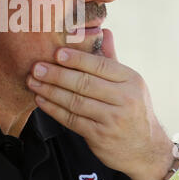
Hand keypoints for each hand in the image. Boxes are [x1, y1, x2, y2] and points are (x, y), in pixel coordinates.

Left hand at [27, 29, 173, 179]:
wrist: (145, 149)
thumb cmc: (133, 109)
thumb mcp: (129, 83)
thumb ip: (112, 58)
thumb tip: (104, 30)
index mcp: (131, 80)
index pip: (101, 65)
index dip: (77, 59)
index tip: (56, 53)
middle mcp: (125, 99)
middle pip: (85, 83)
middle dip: (57, 74)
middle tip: (37, 67)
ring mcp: (113, 119)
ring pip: (75, 102)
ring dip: (51, 91)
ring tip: (33, 82)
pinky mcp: (100, 136)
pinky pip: (72, 120)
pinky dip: (54, 109)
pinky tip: (41, 100)